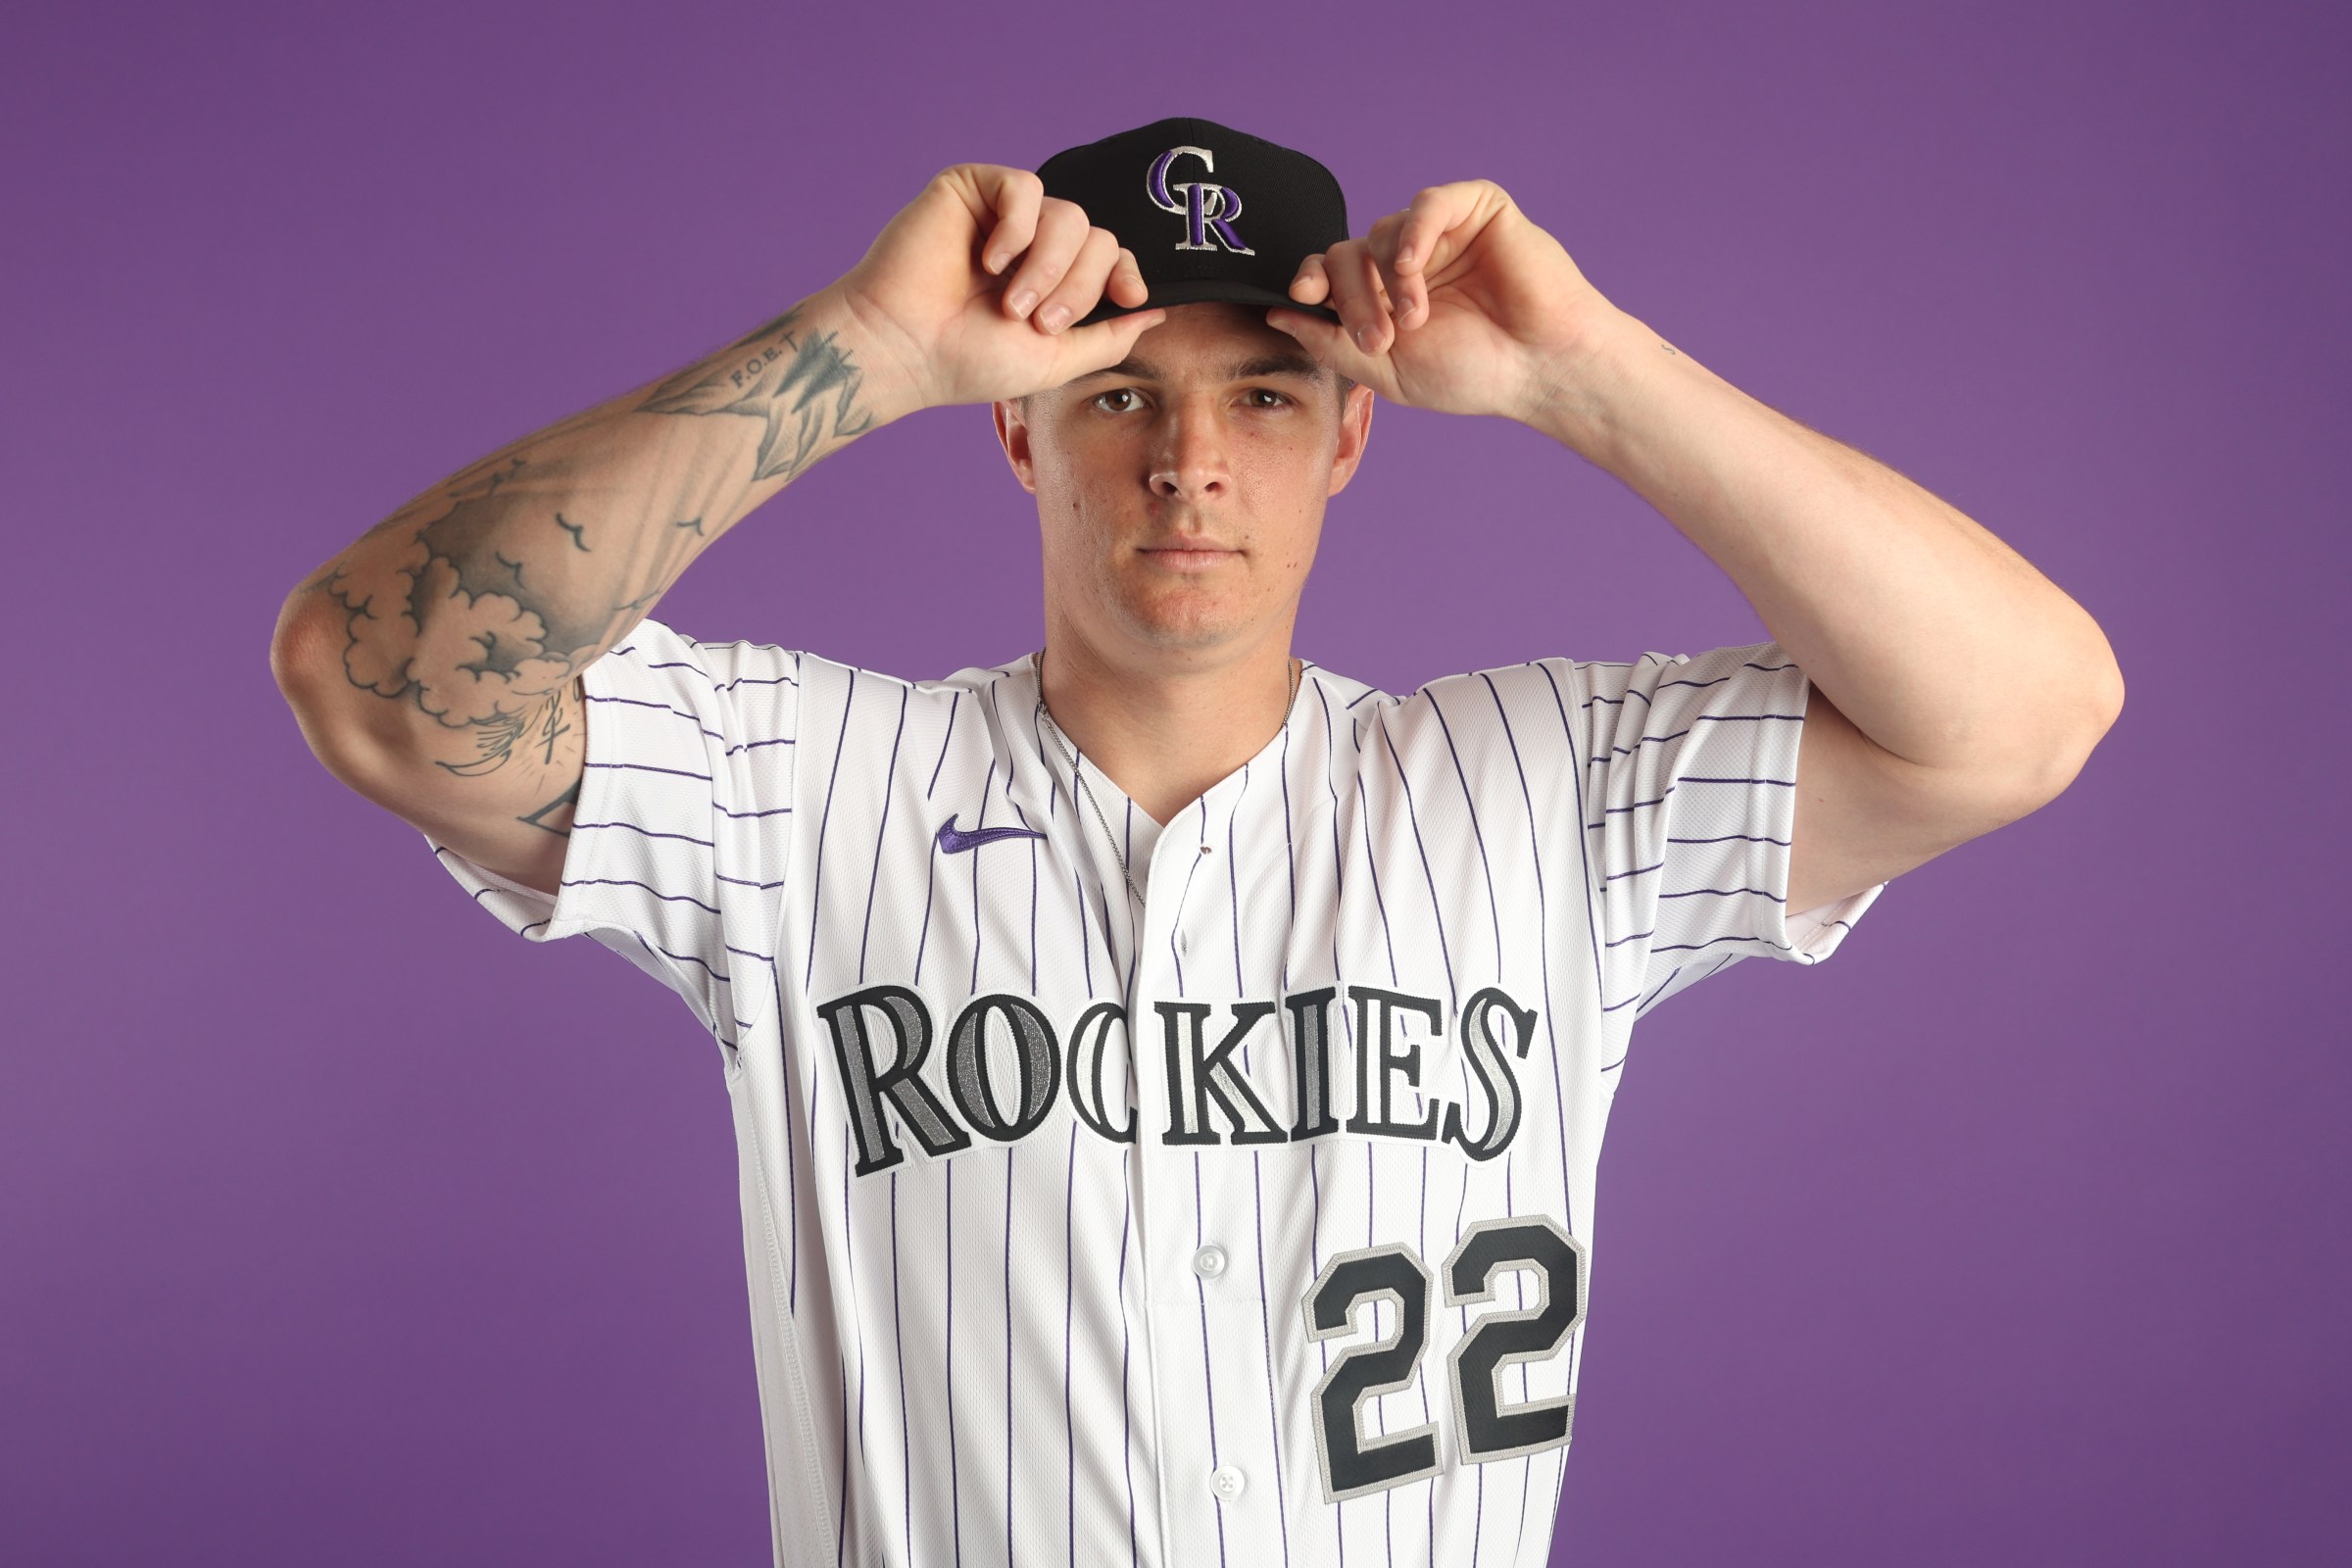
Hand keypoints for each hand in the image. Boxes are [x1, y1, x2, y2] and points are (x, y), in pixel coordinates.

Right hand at [826, 164, 1168, 417]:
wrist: (905, 347)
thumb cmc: (968, 360)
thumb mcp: (1056, 360)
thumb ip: (1108, 337)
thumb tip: (1158, 312)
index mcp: (1053, 280)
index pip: (1111, 256)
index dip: (1126, 272)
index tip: (1126, 297)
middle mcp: (1033, 243)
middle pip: (1097, 237)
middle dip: (1077, 286)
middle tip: (1034, 321)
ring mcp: (1004, 215)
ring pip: (1070, 215)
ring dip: (1047, 267)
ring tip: (1009, 301)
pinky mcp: (973, 188)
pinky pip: (1026, 189)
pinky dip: (1017, 230)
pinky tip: (989, 261)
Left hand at [1264, 180, 1620, 423]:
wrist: (1541, 367)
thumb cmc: (1475, 372)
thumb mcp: (1386, 371)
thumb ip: (1330, 342)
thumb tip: (1274, 315)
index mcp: (1384, 294)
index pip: (1331, 271)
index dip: (1309, 278)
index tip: (1299, 297)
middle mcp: (1407, 258)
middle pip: (1347, 253)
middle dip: (1350, 297)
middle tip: (1378, 338)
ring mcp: (1440, 232)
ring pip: (1380, 231)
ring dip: (1387, 281)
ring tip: (1413, 322)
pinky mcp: (1477, 209)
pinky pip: (1427, 204)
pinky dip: (1413, 234)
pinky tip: (1414, 269)